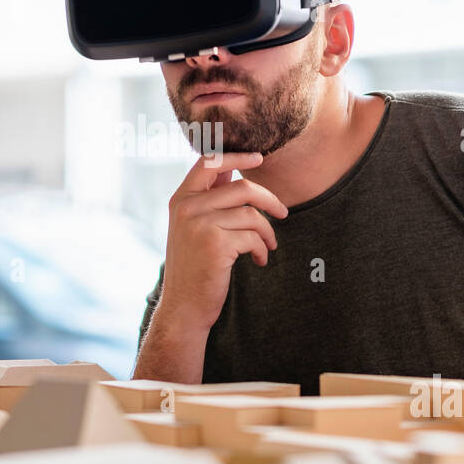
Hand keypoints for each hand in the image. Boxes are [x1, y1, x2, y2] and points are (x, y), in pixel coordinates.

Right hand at [156, 151, 288, 335]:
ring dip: (267, 232)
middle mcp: (187, 207)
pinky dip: (262, 249)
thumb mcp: (191, 228)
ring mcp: (200, 224)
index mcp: (180, 199)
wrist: (184, 306)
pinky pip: (253, 236)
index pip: (209, 162)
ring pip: (252, 214)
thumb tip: (233, 171)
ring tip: (268, 246)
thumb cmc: (193, 268)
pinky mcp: (215, 243)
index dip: (237, 156)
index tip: (259, 158)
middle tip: (282, 213)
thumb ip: (208, 200)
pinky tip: (259, 260)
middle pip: (242, 187)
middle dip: (269, 200)